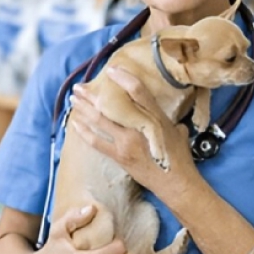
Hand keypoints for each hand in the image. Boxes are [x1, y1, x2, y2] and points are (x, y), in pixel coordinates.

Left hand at [70, 67, 200, 200]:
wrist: (176, 183)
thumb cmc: (180, 157)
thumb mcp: (177, 131)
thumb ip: (166, 119)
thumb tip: (160, 112)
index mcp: (156, 117)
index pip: (138, 91)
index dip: (124, 78)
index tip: (111, 70)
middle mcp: (139, 127)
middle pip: (111, 105)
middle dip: (92, 95)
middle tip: (79, 87)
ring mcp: (127, 142)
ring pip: (100, 121)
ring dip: (84, 110)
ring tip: (73, 100)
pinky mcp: (120, 156)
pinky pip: (97, 142)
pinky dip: (84, 132)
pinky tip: (75, 123)